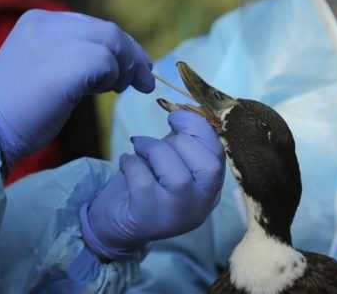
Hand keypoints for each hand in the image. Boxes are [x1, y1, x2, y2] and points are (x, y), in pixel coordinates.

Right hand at [0, 9, 153, 163]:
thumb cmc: (20, 110)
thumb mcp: (47, 70)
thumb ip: (75, 58)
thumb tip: (114, 64)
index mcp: (39, 22)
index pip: (94, 27)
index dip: (120, 46)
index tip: (136, 64)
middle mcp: (49, 24)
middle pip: (109, 31)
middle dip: (132, 55)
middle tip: (145, 80)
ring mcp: (58, 40)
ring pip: (113, 43)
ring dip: (127, 68)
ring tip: (122, 89)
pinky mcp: (70, 63)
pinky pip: (108, 62)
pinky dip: (114, 77)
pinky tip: (105, 92)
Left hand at [80, 110, 224, 259]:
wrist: (118, 224)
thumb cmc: (148, 185)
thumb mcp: (171, 162)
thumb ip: (183, 141)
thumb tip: (183, 111)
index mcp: (210, 189)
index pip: (219, 157)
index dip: (200, 129)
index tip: (176, 116)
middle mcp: (200, 205)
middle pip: (208, 166)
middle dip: (181, 140)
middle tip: (157, 137)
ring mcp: (176, 214)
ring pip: (177, 175)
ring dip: (153, 150)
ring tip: (139, 147)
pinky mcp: (148, 217)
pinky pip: (144, 181)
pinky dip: (132, 163)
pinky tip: (126, 163)